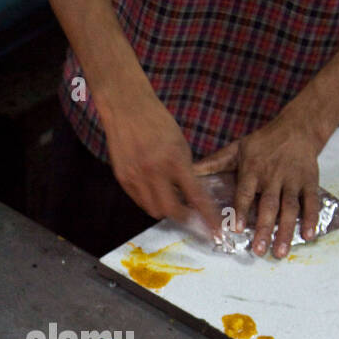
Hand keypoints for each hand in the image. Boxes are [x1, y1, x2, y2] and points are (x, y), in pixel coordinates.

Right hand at [102, 89, 219, 230]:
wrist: (127, 108)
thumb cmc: (158, 121)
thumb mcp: (180, 143)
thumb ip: (185, 170)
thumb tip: (190, 195)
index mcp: (174, 161)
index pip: (195, 197)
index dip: (207, 217)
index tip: (216, 231)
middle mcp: (154, 172)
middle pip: (171, 211)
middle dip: (183, 217)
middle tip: (190, 215)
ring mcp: (136, 177)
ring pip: (153, 210)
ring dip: (165, 210)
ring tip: (170, 200)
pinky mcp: (123, 178)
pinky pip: (138, 200)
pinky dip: (149, 201)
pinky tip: (154, 191)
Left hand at [194, 111, 323, 257]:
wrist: (297, 127)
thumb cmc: (263, 142)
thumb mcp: (237, 148)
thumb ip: (215, 163)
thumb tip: (190, 171)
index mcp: (253, 169)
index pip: (245, 192)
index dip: (241, 210)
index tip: (236, 228)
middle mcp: (273, 176)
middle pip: (269, 205)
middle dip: (264, 229)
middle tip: (259, 250)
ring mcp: (293, 180)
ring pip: (290, 207)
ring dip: (286, 230)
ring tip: (280, 252)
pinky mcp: (309, 181)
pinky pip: (311, 202)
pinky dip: (311, 219)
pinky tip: (308, 236)